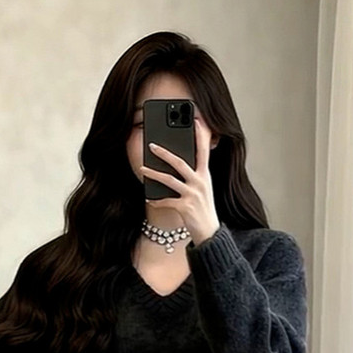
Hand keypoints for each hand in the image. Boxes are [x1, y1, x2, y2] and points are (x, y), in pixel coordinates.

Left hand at [139, 115, 220, 246]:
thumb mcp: (203, 188)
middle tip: (151, 145)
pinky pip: (166, 201)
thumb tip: (177, 162)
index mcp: (205, 175)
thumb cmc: (204, 208)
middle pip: (180, 162)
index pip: (204, 150)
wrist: (210, 232)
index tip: (196, 120)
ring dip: (154, 174)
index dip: (201, 134)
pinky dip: (156, 200)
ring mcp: (193, 195)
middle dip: (165, 153)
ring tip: (142, 169)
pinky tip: (148, 198)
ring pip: (170, 180)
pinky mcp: (185, 208)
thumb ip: (194, 174)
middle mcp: (200, 182)